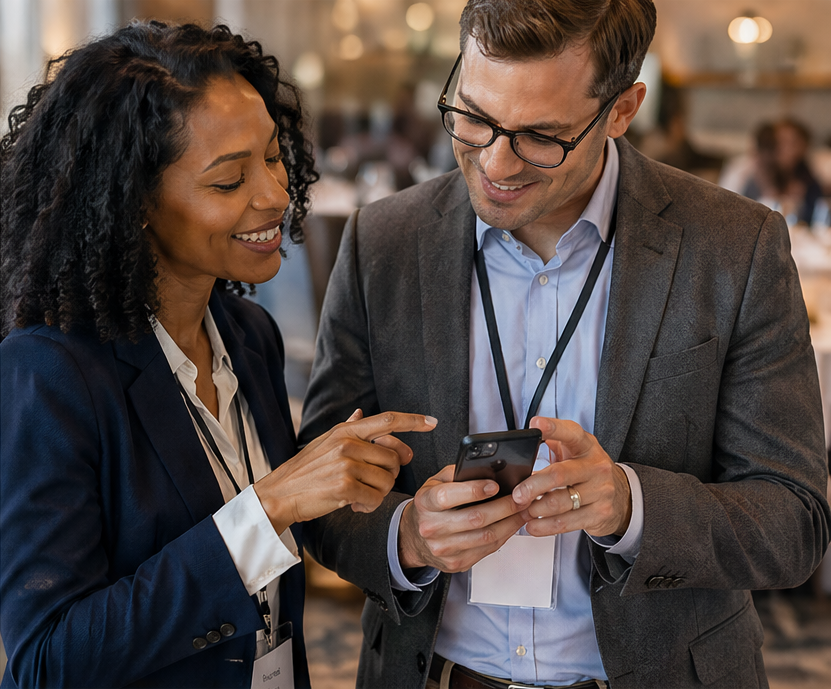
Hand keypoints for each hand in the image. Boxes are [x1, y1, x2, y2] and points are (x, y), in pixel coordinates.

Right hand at [255, 409, 436, 532]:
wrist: (278, 495)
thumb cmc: (305, 471)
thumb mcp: (325, 443)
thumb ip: (347, 428)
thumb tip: (361, 412)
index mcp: (346, 430)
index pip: (387, 420)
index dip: (413, 421)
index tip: (432, 422)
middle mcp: (347, 443)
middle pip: (394, 458)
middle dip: (389, 474)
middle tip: (371, 482)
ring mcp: (346, 464)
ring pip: (387, 480)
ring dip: (377, 493)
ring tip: (358, 495)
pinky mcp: (344, 486)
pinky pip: (375, 498)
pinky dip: (369, 507)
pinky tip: (354, 506)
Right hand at [398, 465, 526, 571]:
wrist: (414, 537)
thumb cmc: (430, 506)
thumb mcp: (435, 482)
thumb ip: (457, 473)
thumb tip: (488, 469)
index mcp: (425, 502)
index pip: (448, 496)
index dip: (473, 490)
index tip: (495, 485)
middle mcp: (431, 527)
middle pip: (475, 518)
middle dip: (504, 507)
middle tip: (522, 497)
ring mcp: (443, 548)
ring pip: (486, 537)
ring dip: (510, 523)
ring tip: (524, 510)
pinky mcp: (455, 563)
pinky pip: (487, 550)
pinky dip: (504, 536)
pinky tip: (511, 525)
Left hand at [511, 417, 631, 537]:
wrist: (621, 495)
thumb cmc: (588, 470)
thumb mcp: (576, 450)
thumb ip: (553, 440)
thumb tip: (527, 438)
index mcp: (587, 445)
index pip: (570, 433)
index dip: (553, 428)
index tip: (536, 425)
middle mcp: (596, 466)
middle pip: (559, 475)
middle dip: (533, 486)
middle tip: (517, 494)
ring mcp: (600, 491)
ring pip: (560, 502)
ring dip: (536, 509)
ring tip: (523, 510)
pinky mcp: (600, 513)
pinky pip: (567, 522)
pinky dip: (545, 526)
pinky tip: (533, 524)